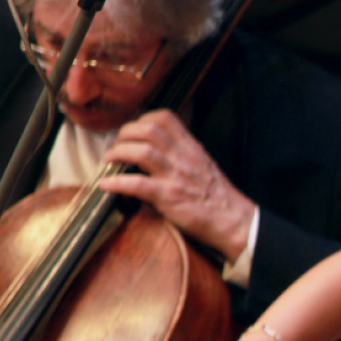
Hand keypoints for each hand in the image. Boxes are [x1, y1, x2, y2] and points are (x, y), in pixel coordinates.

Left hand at [98, 109, 255, 261]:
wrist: (233, 221)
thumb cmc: (218, 198)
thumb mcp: (204, 167)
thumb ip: (183, 157)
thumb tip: (157, 156)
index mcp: (192, 149)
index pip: (165, 118)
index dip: (143, 119)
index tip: (134, 130)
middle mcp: (184, 158)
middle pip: (149, 130)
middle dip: (125, 134)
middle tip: (118, 145)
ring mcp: (176, 176)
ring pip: (142, 151)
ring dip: (119, 153)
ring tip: (110, 160)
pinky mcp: (169, 197)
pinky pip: (138, 184)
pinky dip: (117, 183)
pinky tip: (106, 185)